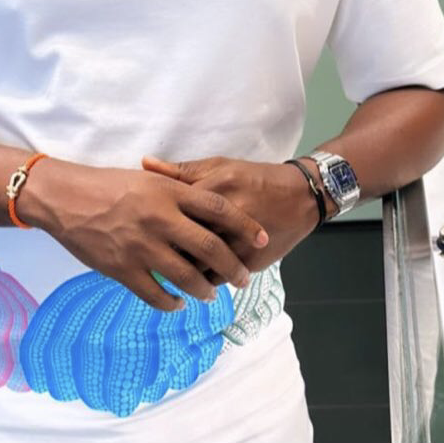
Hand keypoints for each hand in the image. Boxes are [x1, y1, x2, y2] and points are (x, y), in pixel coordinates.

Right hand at [22, 158, 269, 310]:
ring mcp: (141, 246)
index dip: (245, 226)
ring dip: (204, 290)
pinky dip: (171, 303)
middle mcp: (160, 219)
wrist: (65, 199)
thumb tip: (211, 204)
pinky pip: (155, 294)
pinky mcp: (122, 269)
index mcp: (169, 193)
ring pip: (186, 277)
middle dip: (233, 268)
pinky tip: (178, 304)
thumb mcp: (148, 178)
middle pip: (210, 248)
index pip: (219, 210)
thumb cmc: (108, 185)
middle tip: (244, 278)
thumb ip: (179, 189)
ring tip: (211, 294)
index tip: (262, 239)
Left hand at [140, 155, 317, 271]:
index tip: (142, 228)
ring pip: (198, 266)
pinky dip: (205, 278)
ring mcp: (238, 243)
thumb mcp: (219, 166)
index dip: (153, 224)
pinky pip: (217, 278)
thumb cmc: (254, 178)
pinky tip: (198, 273)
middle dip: (164, 251)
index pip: (171, 211)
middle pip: (181, 243)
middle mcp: (225, 218)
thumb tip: (144, 164)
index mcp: (213, 189)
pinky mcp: (250, 261)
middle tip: (153, 253)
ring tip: (172, 268)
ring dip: (183, 270)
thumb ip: (180, 170)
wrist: (301, 196)